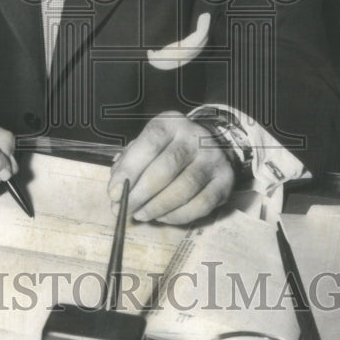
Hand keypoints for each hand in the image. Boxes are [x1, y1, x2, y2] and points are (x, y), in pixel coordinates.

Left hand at [107, 112, 234, 224]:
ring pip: (183, 189)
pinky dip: (177, 216)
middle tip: (124, 210)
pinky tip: (162, 216)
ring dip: (157, 208)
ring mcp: (214, 159)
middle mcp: (195, 137)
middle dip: (140, 195)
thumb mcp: (147, 145)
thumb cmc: (168, 149)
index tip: (114, 193)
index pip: (149, 144)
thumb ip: (129, 164)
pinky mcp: (226, 181)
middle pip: (165, 169)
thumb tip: (117, 194)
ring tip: (141, 214)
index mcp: (171, 123)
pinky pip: (200, 205)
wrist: (210, 147)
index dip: (129, 170)